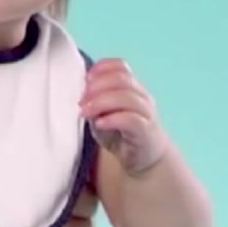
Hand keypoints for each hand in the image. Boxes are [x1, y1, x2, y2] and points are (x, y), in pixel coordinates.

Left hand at [80, 58, 166, 174]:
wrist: (145, 160)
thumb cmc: (121, 135)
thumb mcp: (102, 115)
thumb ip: (94, 103)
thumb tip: (80, 93)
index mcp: (132, 88)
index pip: (121, 66)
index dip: (102, 68)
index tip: (85, 79)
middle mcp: (142, 97)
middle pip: (122, 79)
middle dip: (97, 86)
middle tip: (82, 100)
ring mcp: (147, 113)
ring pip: (127, 97)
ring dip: (101, 102)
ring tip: (85, 112)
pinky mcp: (146, 132)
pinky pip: (131, 120)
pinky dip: (112, 119)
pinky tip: (100, 124)